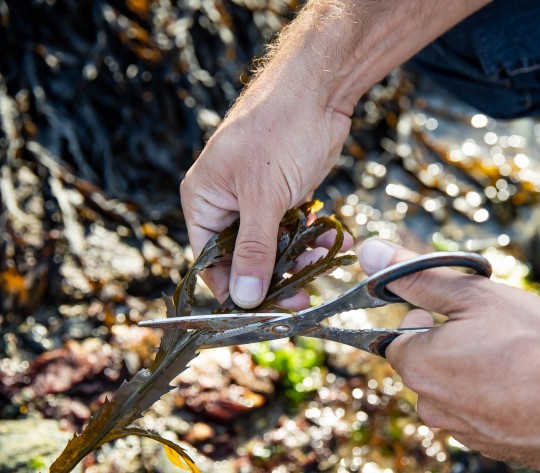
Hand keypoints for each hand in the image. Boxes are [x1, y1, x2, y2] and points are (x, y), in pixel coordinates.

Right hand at [181, 64, 351, 307]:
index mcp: (204, 200)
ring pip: (273, 245)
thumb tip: (245, 297)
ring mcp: (258, 197)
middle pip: (244, 257)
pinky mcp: (286, 192)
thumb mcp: (263, 196)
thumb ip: (255, 249)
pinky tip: (332, 244)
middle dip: (271, 278)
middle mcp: (226, 202)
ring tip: (319, 265)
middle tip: (299, 299)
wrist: (318, 90)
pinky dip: (311, 239)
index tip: (260, 312)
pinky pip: (295, 228)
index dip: (234, 289)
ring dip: (296, 260)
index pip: (209, 260)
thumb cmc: (279, 132)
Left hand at [357, 238, 539, 472]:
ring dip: (477, 374)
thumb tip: (367, 253)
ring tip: (518, 360)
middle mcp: (433, 408)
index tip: (456, 312)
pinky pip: (485, 416)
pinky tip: (531, 387)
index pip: (397, 339)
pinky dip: (500, 400)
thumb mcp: (472, 294)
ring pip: (458, 392)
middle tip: (493, 332)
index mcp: (418, 367)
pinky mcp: (496, 450)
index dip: (425, 318)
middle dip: (451, 347)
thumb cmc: (533, 345)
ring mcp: (465, 434)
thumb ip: (415, 275)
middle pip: (428, 367)